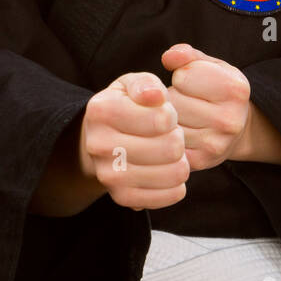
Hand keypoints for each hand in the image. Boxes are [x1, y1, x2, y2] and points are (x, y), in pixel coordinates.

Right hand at [79, 72, 189, 210]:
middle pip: (170, 148)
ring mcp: (108, 174)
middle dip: (178, 139)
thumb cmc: (126, 106)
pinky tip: (169, 171)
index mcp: (102, 110)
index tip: (164, 115)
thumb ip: (146, 84)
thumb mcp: (132, 85)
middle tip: (169, 135)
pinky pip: (168, 196)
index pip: (162, 119)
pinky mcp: (121, 197)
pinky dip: (177, 185)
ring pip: (173, 173)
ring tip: (170, 153)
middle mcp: (99, 144)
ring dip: (181, 162)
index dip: (172, 116)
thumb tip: (156, 96)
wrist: (103, 140)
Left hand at [161, 43, 251, 171]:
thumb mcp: (209, 65)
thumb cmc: (217, 90)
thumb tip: (168, 57)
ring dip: (168, 117)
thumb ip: (187, 54)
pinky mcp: (200, 162)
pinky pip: (167, 143)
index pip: (183, 76)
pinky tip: (179, 132)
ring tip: (183, 116)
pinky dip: (166, 136)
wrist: (237, 129)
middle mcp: (230, 120)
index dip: (181, 76)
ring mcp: (216, 144)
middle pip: (173, 101)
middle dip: (173, 97)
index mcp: (235, 89)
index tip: (192, 83)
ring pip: (168, 123)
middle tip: (186, 101)